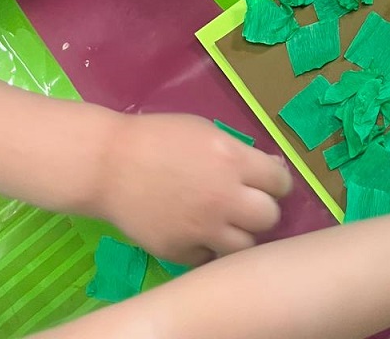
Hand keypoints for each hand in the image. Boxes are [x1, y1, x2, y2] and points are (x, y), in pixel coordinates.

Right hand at [94, 113, 291, 264]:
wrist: (109, 164)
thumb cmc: (159, 137)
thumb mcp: (207, 131)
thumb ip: (240, 153)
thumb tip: (271, 169)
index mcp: (233, 161)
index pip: (280, 181)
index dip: (276, 181)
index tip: (268, 182)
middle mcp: (224, 198)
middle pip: (269, 218)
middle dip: (262, 209)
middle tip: (247, 203)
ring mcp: (202, 229)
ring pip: (244, 247)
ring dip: (239, 234)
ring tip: (225, 222)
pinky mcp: (179, 252)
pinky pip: (208, 259)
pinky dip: (207, 249)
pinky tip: (197, 232)